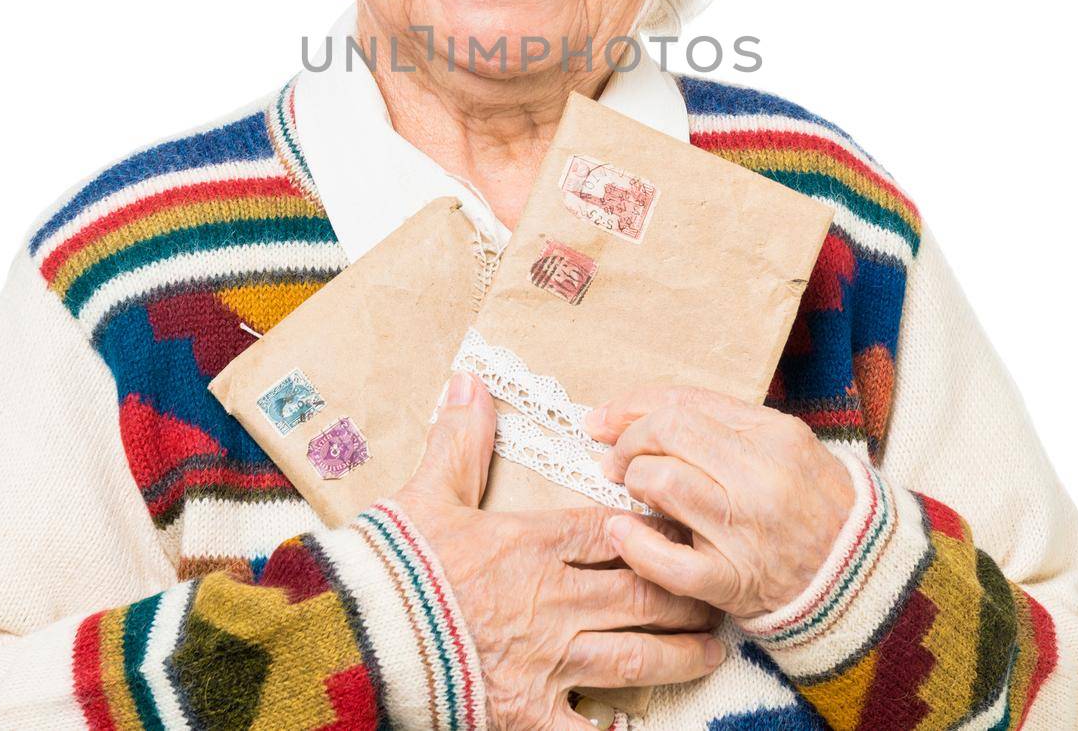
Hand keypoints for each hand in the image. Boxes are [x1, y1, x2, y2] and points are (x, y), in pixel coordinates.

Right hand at [393, 373, 726, 730]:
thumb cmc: (394, 565)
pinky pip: (588, 730)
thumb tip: (469, 381)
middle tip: (717, 590)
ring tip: (711, 650)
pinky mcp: (529, 713)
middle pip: (643, 592)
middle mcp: (556, 601)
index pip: (616, 532)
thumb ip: (459, 441)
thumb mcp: (426, 493)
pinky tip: (642, 726)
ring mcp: (548, 661)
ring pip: (637, 656)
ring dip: (681, 653)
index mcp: (536, 545)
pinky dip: (617, 729)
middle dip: (687, 593)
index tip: (685, 525)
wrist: (360, 637)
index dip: (657, 527)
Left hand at [583, 385, 855, 621]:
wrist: (858, 574)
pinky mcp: (733, 582)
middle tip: (617, 459)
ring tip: (634, 491)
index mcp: (774, 436)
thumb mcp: (781, 444)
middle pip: (669, 434)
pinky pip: (669, 562)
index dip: (632, 407)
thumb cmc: (811, 503)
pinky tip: (622, 532)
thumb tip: (638, 414)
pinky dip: (634, 545)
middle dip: (629, 442)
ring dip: (634, 483)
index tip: (604, 419)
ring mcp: (747, 532)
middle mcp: (761, 478)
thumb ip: (720, 425)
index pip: (685, 404)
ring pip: (664, 484)